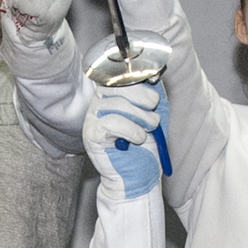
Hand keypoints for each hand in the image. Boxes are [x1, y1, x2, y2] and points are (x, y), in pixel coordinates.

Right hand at [84, 81, 166, 200]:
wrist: (140, 176)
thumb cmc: (147, 146)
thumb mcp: (155, 112)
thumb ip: (152, 91)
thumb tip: (154, 72)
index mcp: (114, 92)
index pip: (120, 71)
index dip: (137, 72)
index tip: (153, 80)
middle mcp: (100, 101)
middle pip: (118, 83)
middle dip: (143, 98)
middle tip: (153, 116)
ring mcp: (93, 116)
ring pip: (117, 103)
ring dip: (141, 118)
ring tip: (149, 130)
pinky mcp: (91, 133)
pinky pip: (112, 122)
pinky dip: (131, 131)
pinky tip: (136, 140)